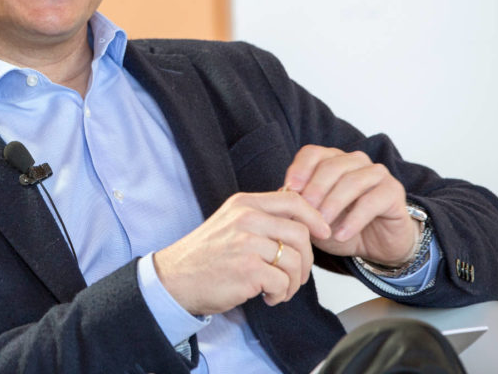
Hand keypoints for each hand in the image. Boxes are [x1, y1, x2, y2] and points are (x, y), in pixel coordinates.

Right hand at [152, 191, 330, 314]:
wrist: (175, 279)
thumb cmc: (205, 256)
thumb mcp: (231, 223)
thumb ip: (260, 218)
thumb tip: (300, 224)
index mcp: (244, 203)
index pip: (293, 200)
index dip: (314, 217)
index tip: (322, 232)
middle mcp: (247, 218)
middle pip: (301, 233)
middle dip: (306, 260)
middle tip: (295, 276)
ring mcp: (247, 243)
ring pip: (296, 261)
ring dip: (294, 283)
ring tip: (278, 290)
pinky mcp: (248, 269)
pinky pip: (283, 283)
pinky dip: (280, 295)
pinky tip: (266, 297)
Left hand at [283, 145, 417, 265]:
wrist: (377, 246)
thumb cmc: (341, 227)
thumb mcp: (315, 218)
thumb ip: (299, 205)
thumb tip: (281, 195)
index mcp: (333, 160)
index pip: (313, 153)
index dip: (299, 169)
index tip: (289, 189)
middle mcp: (355, 161)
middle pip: (331, 166)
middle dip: (314, 190)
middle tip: (304, 212)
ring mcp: (377, 174)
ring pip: (351, 181)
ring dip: (333, 205)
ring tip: (322, 226)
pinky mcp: (393, 191)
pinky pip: (371, 201)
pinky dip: (354, 220)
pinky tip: (341, 235)